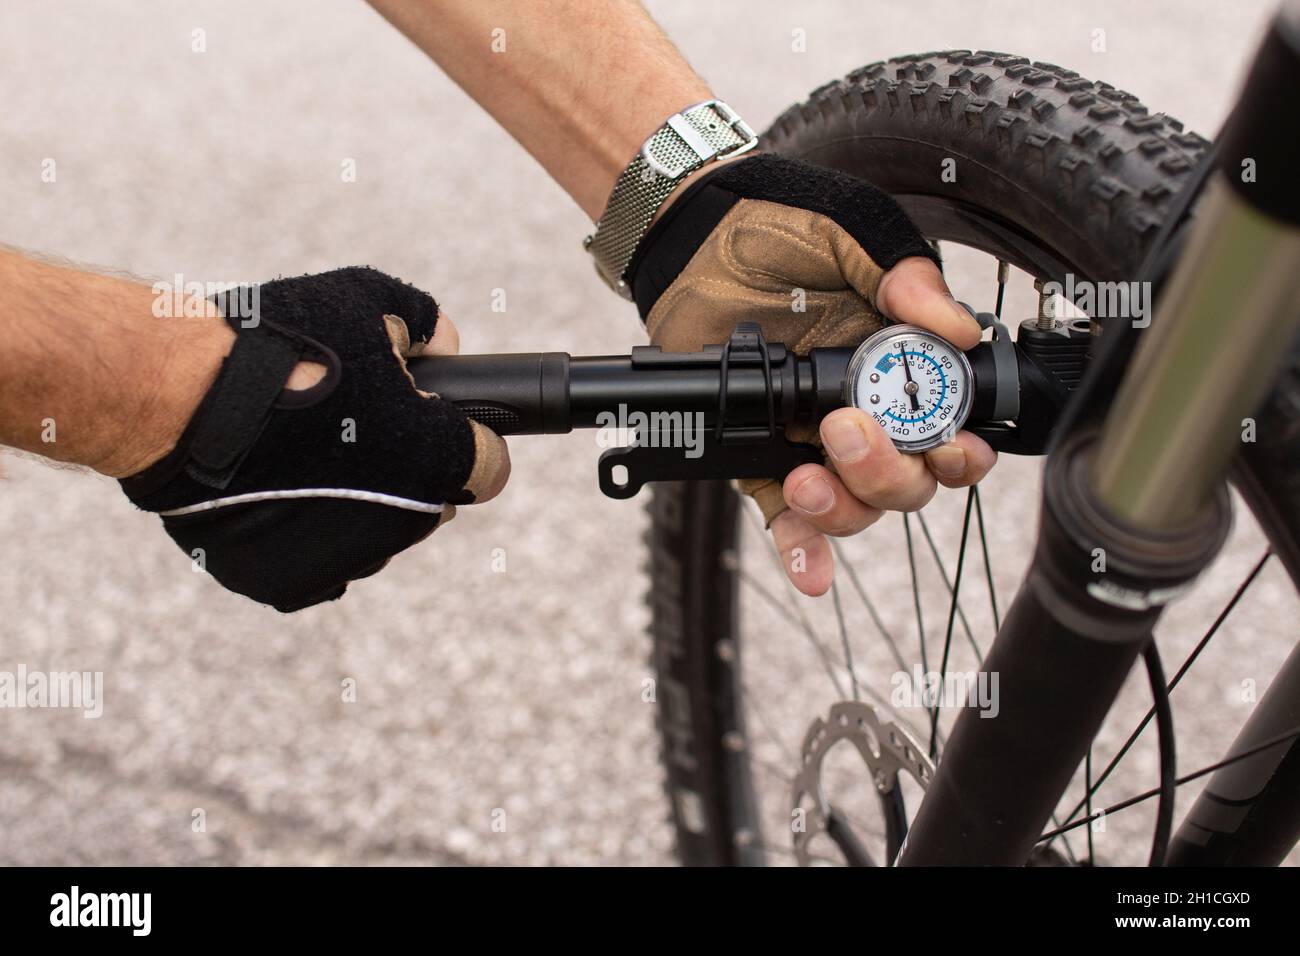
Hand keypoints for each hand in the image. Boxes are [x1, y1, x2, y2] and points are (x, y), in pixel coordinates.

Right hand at [119, 267, 508, 611]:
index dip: (469, 441)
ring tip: (303, 451)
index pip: (488, 467)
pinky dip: (305, 531)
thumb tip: (444, 343)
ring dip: (357, 501)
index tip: (441, 425)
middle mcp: (403, 523)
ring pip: (373, 535)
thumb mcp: (368, 300)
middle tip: (353, 427)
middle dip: (407, 468)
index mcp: (437, 459)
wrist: (177, 400)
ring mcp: (346, 559)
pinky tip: (278, 487)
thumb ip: (423, 322)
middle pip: (429, 504)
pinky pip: (318, 561)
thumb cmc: (278, 346)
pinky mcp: (289, 583)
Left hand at [628, 154, 994, 595]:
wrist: (690, 234)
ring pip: (856, 508)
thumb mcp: (851, 231)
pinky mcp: (759, 457)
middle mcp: (864, 414)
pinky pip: (787, 519)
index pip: (949, 430)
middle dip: (887, 472)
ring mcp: (811, 441)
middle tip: (844, 429)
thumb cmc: (776, 225)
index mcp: (898, 366)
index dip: (959, 453)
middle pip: (906, 483)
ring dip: (843, 507)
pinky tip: (811, 574)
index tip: (950, 447)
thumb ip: (903, 275)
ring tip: (805, 473)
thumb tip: (957, 329)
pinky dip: (802, 550)